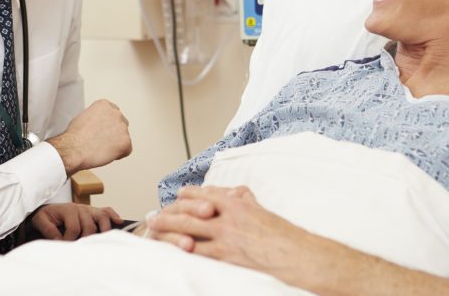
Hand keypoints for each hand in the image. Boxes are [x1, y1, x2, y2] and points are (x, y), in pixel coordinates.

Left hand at [30, 203, 124, 240]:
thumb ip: (48, 229)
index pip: (74, 228)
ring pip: (101, 217)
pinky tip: (119, 221)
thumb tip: (59, 240)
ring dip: (104, 229)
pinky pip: (106, 211)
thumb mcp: (40, 220)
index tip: (64, 248)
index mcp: (68, 210)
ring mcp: (89, 209)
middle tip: (81, 249)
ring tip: (104, 240)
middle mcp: (81, 208)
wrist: (48, 209)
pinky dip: (113, 215)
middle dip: (85, 239)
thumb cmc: (45, 216)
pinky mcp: (93, 211)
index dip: (69, 240)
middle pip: (89, 226)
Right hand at [48, 99, 131, 174]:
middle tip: (102, 142)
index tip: (102, 131)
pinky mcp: (126, 141)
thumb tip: (100, 124)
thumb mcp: (83, 117)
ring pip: (124, 137)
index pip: (113, 113)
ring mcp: (122, 127)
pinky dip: (119, 154)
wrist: (73, 149)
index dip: (108, 124)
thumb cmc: (74, 137)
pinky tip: (106, 154)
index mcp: (105, 105)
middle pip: (121, 124)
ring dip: (116, 143)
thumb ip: (96, 117)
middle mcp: (116, 113)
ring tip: (101, 149)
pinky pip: (127, 150)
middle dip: (114, 133)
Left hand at [146, 185, 305, 272]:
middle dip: (169, 213)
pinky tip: (169, 251)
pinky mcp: (225, 256)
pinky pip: (197, 252)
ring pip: (188, 230)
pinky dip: (181, 250)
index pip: (204, 193)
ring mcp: (224, 236)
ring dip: (167, 230)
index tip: (177, 196)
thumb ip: (245, 199)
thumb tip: (235, 192)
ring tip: (153, 230)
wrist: (294, 254)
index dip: (187, 195)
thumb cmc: (282, 235)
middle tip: (153, 216)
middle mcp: (227, 216)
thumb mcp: (261, 209)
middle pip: (189, 211)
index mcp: (236, 203)